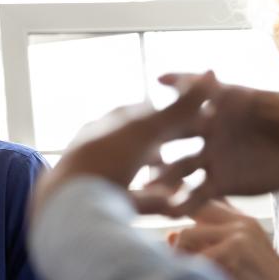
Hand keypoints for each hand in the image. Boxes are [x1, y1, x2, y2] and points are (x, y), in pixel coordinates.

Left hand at [31, 74, 215, 221]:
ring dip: (162, 177)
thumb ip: (180, 107)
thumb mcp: (147, 130)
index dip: (172, 113)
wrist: (67, 206)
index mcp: (106, 124)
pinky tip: (173, 207)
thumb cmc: (105, 160)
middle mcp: (100, 148)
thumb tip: (211, 72)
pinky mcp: (102, 205)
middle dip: (166, 147)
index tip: (199, 117)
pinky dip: (154, 202)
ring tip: (185, 181)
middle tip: (197, 151)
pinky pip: (135, 201)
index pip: (143, 112)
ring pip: (136, 173)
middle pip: (140, 144)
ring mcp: (100, 177)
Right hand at [159, 61, 278, 212]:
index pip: (202, 89)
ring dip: (164, 173)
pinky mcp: (216, 181)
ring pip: (181, 164)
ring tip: (148, 184)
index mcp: (229, 101)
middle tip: (141, 135)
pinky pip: (196, 192)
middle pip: (180, 127)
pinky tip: (170, 212)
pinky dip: (183, 201)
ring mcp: (209, 155)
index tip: (163, 79)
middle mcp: (211, 127)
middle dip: (161, 132)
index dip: (184, 82)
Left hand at [169, 200, 278, 279]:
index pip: (201, 206)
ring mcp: (239, 233)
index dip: (180, 216)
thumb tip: (169, 235)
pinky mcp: (235, 248)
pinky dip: (192, 272)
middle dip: (178, 245)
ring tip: (194, 276)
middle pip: (188, 217)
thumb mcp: (230, 260)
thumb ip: (203, 245)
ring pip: (185, 236)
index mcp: (241, 221)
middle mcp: (241, 222)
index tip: (169, 235)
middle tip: (180, 265)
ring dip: (181, 258)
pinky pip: (195, 257)